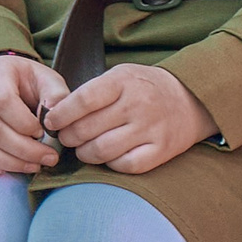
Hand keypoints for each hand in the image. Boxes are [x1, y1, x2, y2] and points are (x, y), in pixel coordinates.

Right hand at [0, 53, 63, 174]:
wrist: (3, 80)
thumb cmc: (27, 82)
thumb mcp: (46, 79)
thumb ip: (55, 96)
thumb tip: (52, 121)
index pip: (3, 101)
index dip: (25, 123)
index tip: (44, 133)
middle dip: (23, 150)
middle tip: (48, 158)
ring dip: (6, 162)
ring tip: (32, 166)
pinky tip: (2, 171)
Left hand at [44, 63, 215, 175]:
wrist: (190, 99)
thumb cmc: (145, 87)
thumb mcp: (120, 76)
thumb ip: (91, 92)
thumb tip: (55, 114)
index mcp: (123, 81)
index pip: (83, 100)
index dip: (61, 114)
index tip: (51, 121)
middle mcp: (137, 104)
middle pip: (87, 129)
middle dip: (69, 136)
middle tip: (66, 137)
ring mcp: (150, 129)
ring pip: (101, 151)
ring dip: (84, 153)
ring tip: (83, 148)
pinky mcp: (160, 150)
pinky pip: (124, 166)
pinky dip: (109, 164)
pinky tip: (107, 156)